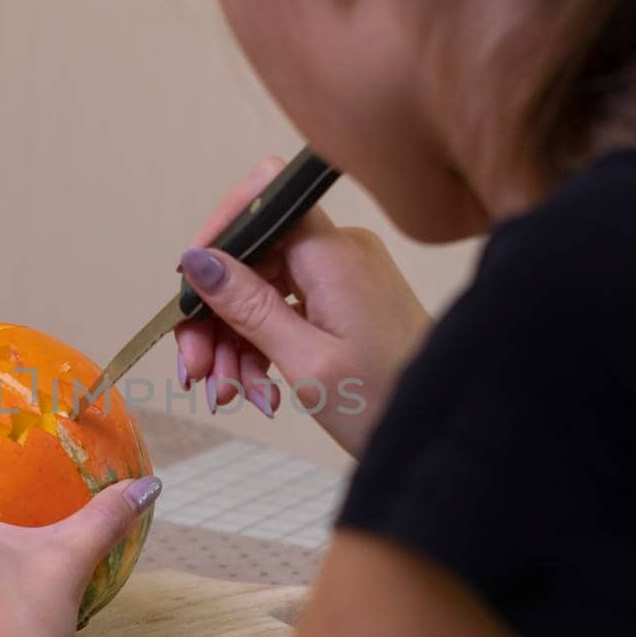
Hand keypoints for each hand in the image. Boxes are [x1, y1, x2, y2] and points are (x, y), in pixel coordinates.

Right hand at [176, 156, 431, 455]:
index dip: (217, 237)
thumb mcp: (305, 361)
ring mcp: (343, 279)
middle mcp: (338, 254)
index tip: (189, 288)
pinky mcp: (345, 305)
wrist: (447, 434)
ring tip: (230, 396)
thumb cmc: (386, 403)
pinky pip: (286, 311)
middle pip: (252, 259)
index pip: (261, 203)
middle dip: (215, 314)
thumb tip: (197, 259)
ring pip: (262, 291)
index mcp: (333, 254)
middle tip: (197, 371)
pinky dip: (262, 349)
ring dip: (234, 342)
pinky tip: (258, 392)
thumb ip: (247, 306)